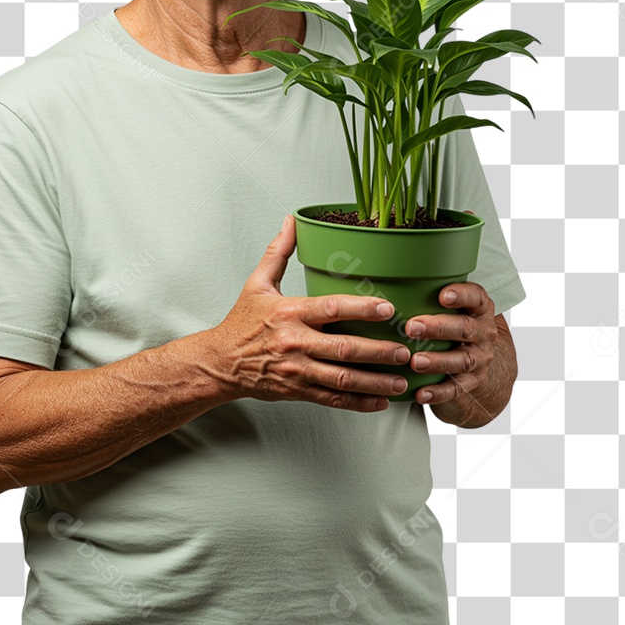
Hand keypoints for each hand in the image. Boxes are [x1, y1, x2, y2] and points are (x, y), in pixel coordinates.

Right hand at [206, 215, 411, 411]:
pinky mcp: (297, 391)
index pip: (331, 308)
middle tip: (405, 351)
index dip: (362, 308)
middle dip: (378, 352)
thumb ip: (279, 252)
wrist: (220, 363)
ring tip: (400, 382)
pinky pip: (332, 399)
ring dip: (374, 382)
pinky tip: (379, 402)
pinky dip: (358, 403)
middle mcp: (296, 342)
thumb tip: (291, 222)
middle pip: (344, 349)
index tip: (388, 309)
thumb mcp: (257, 283)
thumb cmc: (241, 323)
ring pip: (342, 379)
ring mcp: (297, 370)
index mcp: (290, 313)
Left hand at [404, 281, 499, 406]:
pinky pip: (458, 389)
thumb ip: (425, 295)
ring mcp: (480, 358)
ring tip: (415, 362)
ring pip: (463, 359)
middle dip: (439, 327)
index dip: (462, 295)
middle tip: (411, 327)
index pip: (476, 297)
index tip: (442, 295)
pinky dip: (439, 392)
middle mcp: (483, 332)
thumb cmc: (450, 326)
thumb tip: (375, 277)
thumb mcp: (448, 308)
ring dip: (438, 361)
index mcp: (478, 309)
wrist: (476, 364)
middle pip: (466, 327)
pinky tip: (420, 394)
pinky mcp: (473, 382)